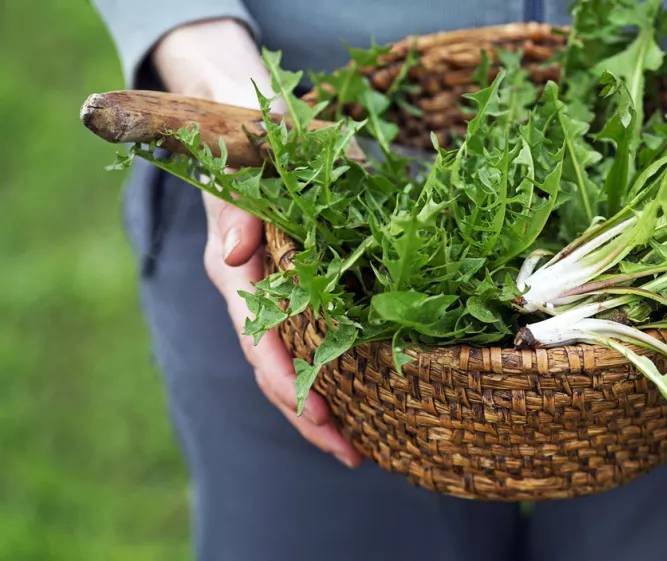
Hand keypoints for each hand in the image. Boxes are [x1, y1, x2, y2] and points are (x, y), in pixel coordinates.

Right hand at [153, 18, 361, 465]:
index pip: (257, 330)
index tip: (315, 404)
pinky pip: (304, 346)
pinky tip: (357, 409)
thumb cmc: (256, 134)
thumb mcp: (251, 149)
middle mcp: (249, 287)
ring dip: (315, 409)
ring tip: (355, 450)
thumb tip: (236, 250)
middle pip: (270, 364)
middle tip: (348, 450)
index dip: (284, 371)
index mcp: (237, 260)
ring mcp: (269, 294)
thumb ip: (241, 201)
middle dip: (306, 409)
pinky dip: (326, 380)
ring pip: (285, 366)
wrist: (243, 123)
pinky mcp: (291, 293)